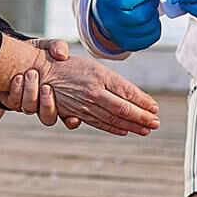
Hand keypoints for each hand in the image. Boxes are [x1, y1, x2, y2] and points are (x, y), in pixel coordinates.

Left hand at [0, 38, 81, 129]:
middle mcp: (43, 105)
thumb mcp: (48, 47)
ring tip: (31, 74)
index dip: (71, 122)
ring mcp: (27, 104)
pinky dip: (16, 91)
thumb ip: (58, 47)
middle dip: (47, 104)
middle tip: (45, 87)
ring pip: (29, 110)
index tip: (73, 117)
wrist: (14, 52)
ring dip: (30, 94)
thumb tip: (62, 55)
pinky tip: (18, 77)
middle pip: (48, 118)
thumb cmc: (37, 52)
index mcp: (59, 97)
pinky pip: (14, 103)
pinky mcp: (11, 100)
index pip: (69, 118)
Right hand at [36, 54, 159, 136]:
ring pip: (113, 118)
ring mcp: (85, 105)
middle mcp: (94, 92)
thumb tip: (140, 97)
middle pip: (123, 109)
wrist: (40, 71)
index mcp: (101, 76)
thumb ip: (116, 81)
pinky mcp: (77, 113)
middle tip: (156, 123)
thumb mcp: (94, 65)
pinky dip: (113, 128)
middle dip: (142, 118)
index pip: (128, 92)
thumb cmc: (67, 65)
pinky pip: (99, 123)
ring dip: (131, 126)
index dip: (143, 102)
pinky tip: (124, 131)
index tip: (155, 108)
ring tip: (145, 130)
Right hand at [90, 0, 161, 50]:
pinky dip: (156, 25)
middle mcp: (111, 21)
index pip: (127, 0)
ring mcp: (119, 36)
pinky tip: (148, 18)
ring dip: (154, 14)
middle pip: (141, 16)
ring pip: (149, 26)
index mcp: (107, 0)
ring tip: (147, 6)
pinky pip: (153, 36)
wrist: (103, 10)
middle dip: (152, 3)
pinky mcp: (129, 44)